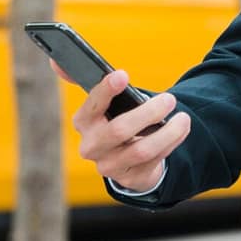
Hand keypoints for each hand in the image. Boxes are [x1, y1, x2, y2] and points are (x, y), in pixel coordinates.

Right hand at [70, 69, 189, 193]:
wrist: (128, 159)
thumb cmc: (117, 119)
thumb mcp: (105, 102)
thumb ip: (87, 80)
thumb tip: (55, 60)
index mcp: (83, 122)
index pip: (92, 105)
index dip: (106, 90)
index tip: (123, 75)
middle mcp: (91, 147)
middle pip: (119, 130)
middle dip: (148, 112)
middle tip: (170, 99)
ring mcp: (109, 166)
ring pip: (142, 150)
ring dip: (168, 132)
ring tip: (184, 118)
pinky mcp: (130, 179)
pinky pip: (154, 161)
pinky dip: (171, 143)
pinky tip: (180, 131)